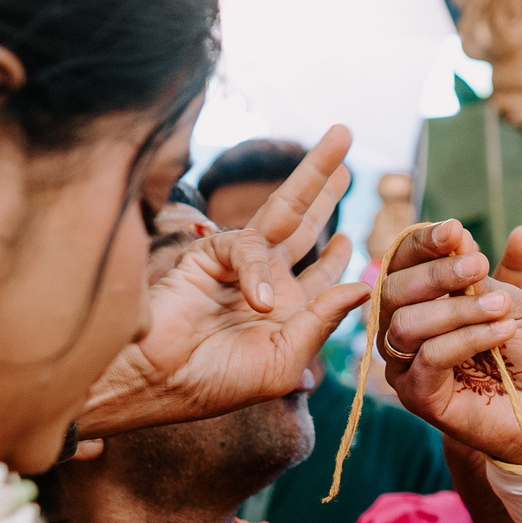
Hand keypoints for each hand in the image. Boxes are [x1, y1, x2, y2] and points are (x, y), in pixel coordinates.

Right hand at [77, 127, 370, 436]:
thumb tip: (363, 286)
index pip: (319, 270)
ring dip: (314, 176)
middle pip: (304, 222)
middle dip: (326, 185)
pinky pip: (247, 247)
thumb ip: (323, 321)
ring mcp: (239, 263)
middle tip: (346, 141)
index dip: (337, 253)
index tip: (349, 237)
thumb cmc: (217, 380)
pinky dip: (255, 272)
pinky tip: (258, 304)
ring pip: (283, 209)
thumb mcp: (285, 360)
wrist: (159, 382)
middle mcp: (264, 280)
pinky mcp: (210, 253)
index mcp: (285, 309)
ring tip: (341, 141)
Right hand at [377, 222, 521, 465]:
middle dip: (436, 272)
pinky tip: (502, 332)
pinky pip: (430, 356)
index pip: (400, 264)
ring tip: (500, 307)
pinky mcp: (416, 396)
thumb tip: (463, 234)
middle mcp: (399, 332)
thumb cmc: (521, 354)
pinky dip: (468, 337)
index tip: (454, 230)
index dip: (421, 243)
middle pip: (392, 290)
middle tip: (478, 266)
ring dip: (457, 308)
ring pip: (408, 323)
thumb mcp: (511, 300)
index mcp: (415, 302)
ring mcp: (404, 366)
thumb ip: (489, 270)